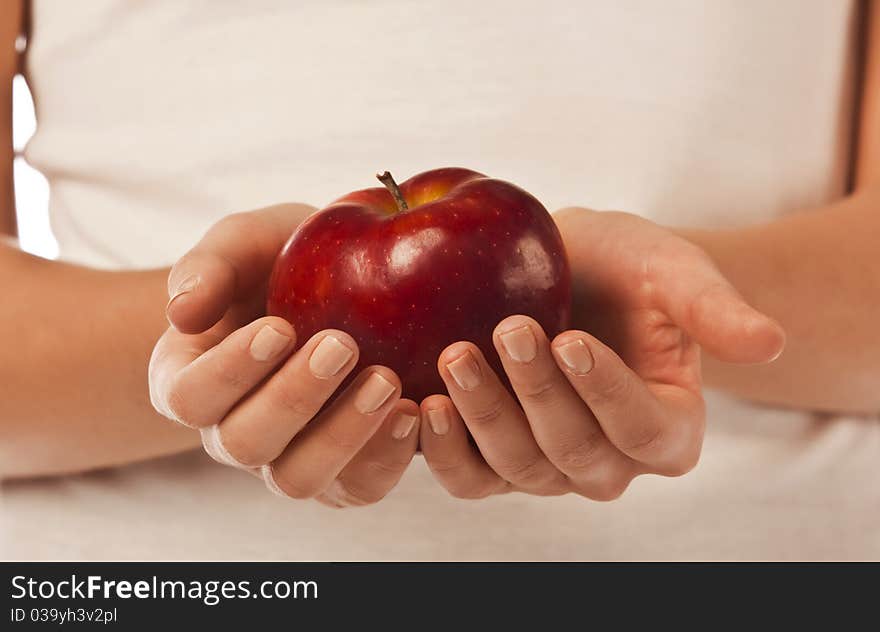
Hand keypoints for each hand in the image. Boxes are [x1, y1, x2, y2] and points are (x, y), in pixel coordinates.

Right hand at [148, 204, 420, 507]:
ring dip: (343, 434)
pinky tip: (412, 411)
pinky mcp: (342, 473)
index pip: (189, 397)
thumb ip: (208, 267)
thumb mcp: (245, 243)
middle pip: (245, 444)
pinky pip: (358, 488)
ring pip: (299, 478)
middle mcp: (231, 431)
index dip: (229, 372)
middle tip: (343, 344)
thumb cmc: (278, 261)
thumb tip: (181, 312)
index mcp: (190, 380)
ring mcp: (287, 459)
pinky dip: (387, 456)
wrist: (340, 284)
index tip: (280, 329)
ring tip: (386, 381)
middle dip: (294, 397)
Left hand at [419, 208, 784, 499]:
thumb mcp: (673, 271)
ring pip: (517, 470)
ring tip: (455, 358)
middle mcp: (611, 462)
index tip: (570, 339)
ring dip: (483, 418)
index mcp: (668, 428)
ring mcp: (548, 467)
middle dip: (536, 394)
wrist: (571, 272)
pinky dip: (442, 450)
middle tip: (507, 330)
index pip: (643, 430)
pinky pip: (469, 477)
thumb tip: (770, 343)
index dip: (606, 392)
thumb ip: (713, 307)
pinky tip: (420, 404)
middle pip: (574, 454)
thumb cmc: (628, 270)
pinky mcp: (495, 459)